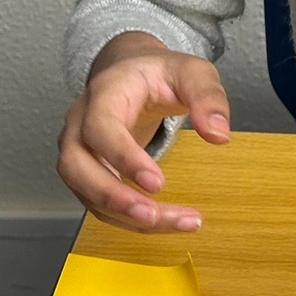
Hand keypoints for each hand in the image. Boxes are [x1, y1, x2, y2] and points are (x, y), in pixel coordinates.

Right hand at [56, 32, 229, 231]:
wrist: (134, 76)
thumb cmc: (161, 74)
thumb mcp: (192, 72)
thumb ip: (207, 97)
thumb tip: (219, 135)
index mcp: (105, 92)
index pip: (100, 127)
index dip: (123, 157)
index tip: (157, 183)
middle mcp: (80, 123)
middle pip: (76, 166)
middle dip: (112, 197)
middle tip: (153, 216)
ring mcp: (79, 150)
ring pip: (87, 192)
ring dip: (126, 217)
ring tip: (177, 223)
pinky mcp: (88, 174)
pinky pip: (101, 204)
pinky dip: (130, 220)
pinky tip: (168, 222)